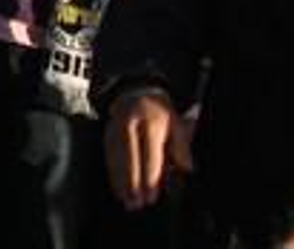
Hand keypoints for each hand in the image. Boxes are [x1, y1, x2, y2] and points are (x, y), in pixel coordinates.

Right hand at [104, 88, 191, 210]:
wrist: (137, 90)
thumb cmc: (160, 112)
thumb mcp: (176, 123)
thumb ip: (181, 146)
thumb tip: (186, 168)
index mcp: (152, 122)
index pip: (150, 155)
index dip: (151, 178)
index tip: (151, 196)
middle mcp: (132, 124)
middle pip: (131, 159)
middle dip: (133, 184)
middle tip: (137, 203)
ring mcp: (117, 127)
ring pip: (117, 159)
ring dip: (121, 182)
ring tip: (127, 201)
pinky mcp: (107, 132)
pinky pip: (109, 156)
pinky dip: (113, 174)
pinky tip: (118, 188)